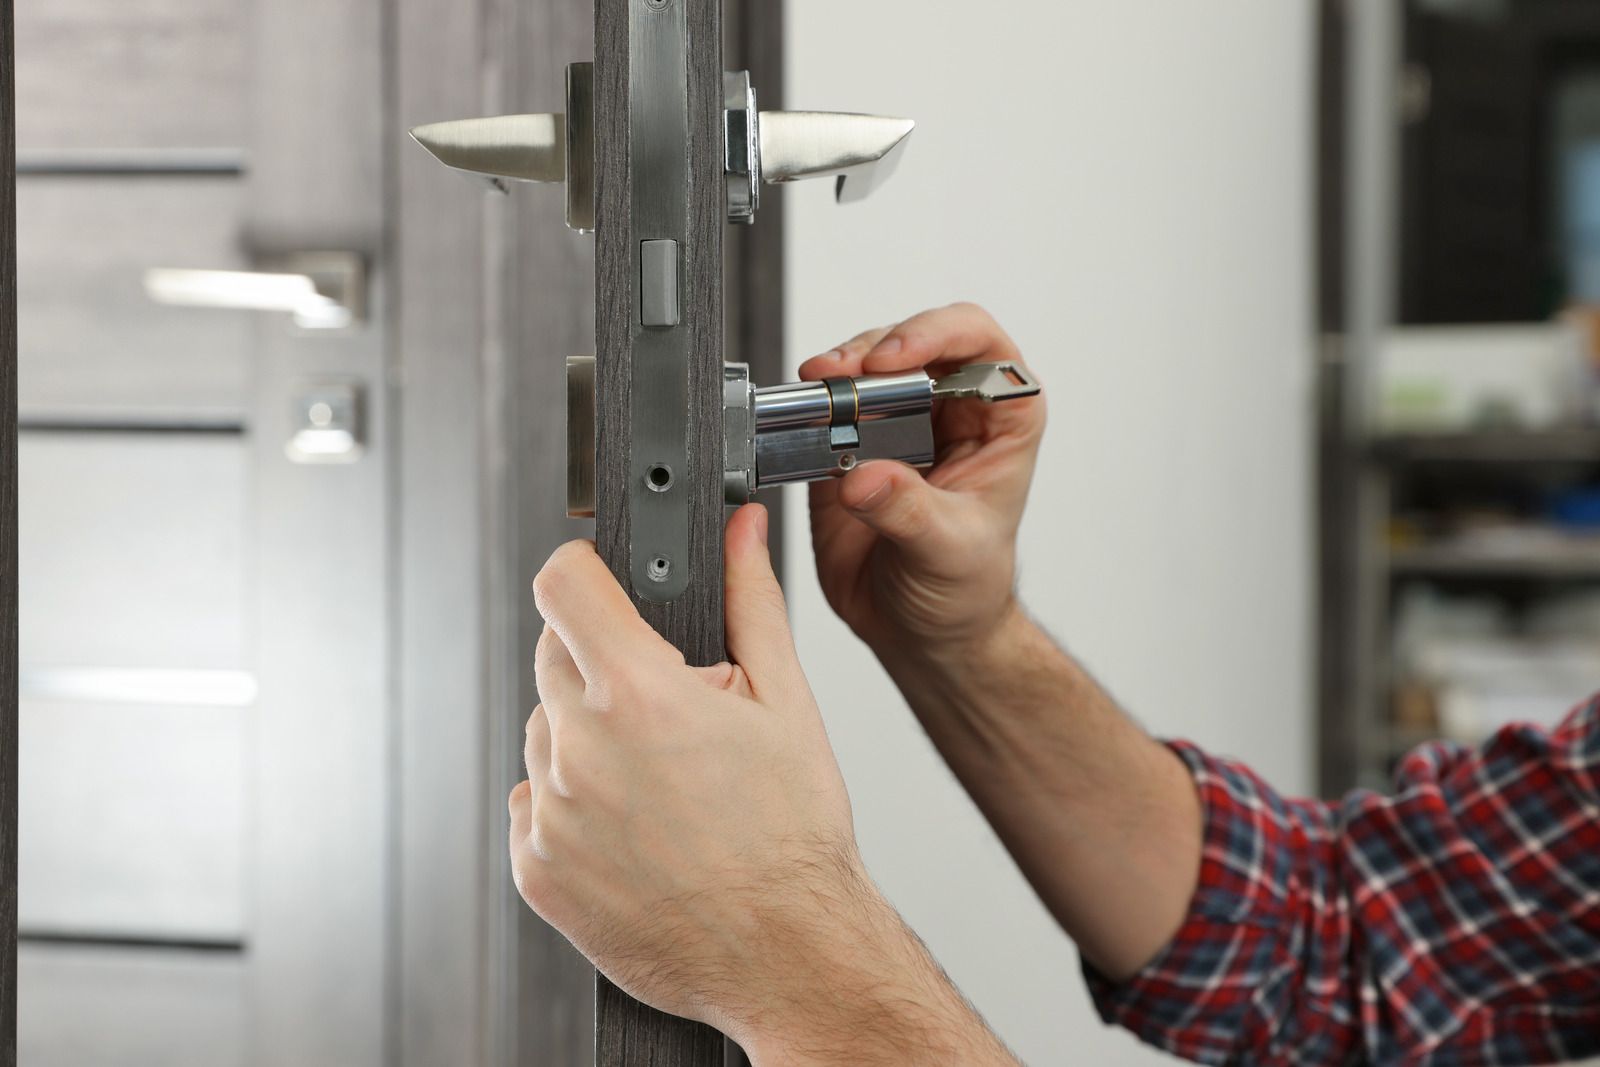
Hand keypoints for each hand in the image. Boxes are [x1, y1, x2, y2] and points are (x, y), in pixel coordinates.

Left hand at [513, 506, 1018, 1063]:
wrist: (788, 953)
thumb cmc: (793, 837)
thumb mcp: (786, 702)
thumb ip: (751, 601)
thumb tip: (740, 532)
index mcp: (639, 695)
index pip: (561, 585)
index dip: (582, 572)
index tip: (598, 584)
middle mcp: (581, 750)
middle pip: (552, 657)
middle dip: (602, 665)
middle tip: (665, 710)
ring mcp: (551, 815)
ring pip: (545, 734)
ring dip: (587, 738)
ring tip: (659, 782)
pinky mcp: (536, 871)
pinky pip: (536, 805)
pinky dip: (572, 805)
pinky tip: (635, 828)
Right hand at [799, 303, 1044, 657]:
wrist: (921, 633)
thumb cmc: (964, 590)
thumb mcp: (948, 553)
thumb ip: (908, 512)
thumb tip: (865, 476)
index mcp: (998, 422)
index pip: (979, 344)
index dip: (936, 334)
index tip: (892, 360)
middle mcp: (947, 412)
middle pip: (910, 343)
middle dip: (870, 351)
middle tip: (839, 379)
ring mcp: (895, 426)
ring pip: (862, 367)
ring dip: (833, 376)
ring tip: (814, 395)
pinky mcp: (848, 447)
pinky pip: (822, 410)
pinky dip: (805, 410)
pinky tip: (797, 423)